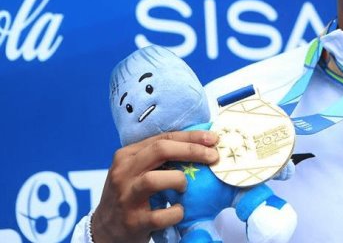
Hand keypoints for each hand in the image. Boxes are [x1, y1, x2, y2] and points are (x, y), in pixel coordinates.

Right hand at [91, 131, 218, 242]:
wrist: (105, 229)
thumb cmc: (130, 194)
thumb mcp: (136, 170)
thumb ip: (158, 158)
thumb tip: (199, 145)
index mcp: (127, 156)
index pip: (162, 138)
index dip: (190, 137)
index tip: (212, 139)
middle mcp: (123, 173)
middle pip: (160, 151)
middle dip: (191, 150)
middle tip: (212, 157)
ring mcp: (126, 197)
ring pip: (154, 180)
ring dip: (178, 180)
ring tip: (185, 187)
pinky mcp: (133, 221)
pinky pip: (160, 215)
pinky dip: (176, 212)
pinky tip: (179, 210)